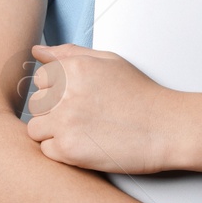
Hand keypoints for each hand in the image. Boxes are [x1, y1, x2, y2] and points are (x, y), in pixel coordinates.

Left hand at [24, 43, 177, 173]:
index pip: (41, 77)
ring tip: (81, 131)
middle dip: (53, 110)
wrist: (166, 128)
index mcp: (74, 68)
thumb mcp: (109, 62)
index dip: (57, 89)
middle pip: (36, 103)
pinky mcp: (68, 150)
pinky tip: (85, 144)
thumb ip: (70, 53)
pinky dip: (61, 151)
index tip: (76, 97)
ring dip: (53, 131)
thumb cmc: (141, 95)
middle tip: (82, 115)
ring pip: (35, 128)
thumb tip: (38, 51)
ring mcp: (64, 122)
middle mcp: (65, 93)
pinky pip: (46, 150)